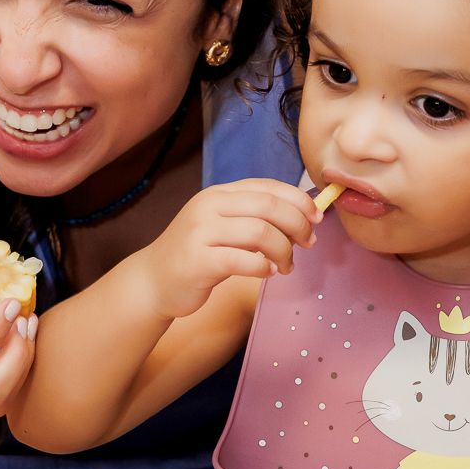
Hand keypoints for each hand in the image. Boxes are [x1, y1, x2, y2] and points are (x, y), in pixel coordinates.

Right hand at [136, 179, 320, 319]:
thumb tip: (301, 218)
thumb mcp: (221, 226)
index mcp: (218, 194)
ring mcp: (201, 233)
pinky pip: (243, 260)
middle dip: (297, 224)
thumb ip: (252, 218)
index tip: (316, 218)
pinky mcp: (198, 261)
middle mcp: (209, 207)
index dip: (299, 200)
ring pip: (260, 232)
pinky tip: (268, 273)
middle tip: (308, 243)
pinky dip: (263, 267)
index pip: (267, 187)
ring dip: (284, 250)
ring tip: (286, 265)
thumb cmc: (195, 256)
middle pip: (268, 206)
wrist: (153, 281)